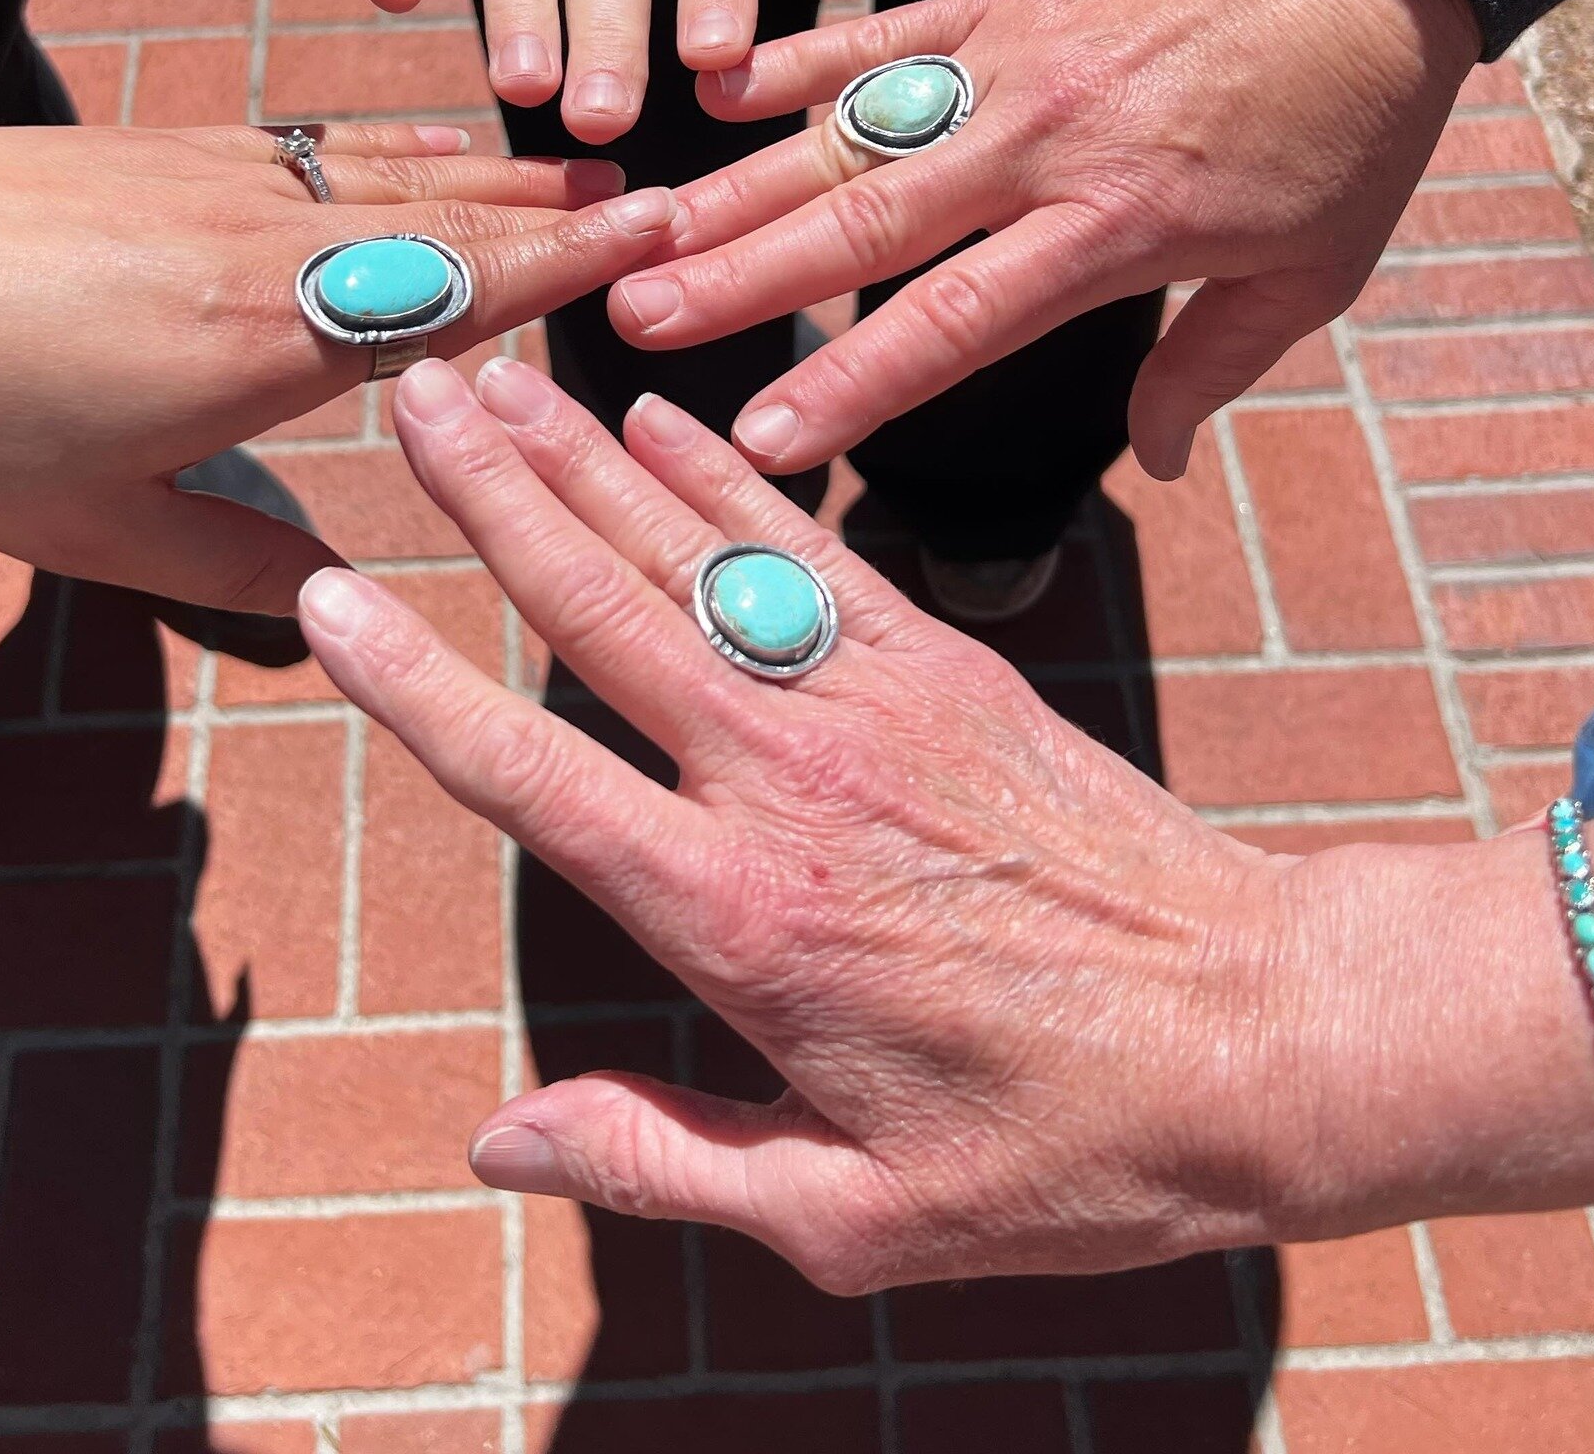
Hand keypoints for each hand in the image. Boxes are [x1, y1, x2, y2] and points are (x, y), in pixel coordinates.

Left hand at [0, 80, 676, 611]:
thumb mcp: (97, 528)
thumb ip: (233, 566)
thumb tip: (337, 606)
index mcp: (268, 339)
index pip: (456, 288)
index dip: (564, 263)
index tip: (653, 236)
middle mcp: (267, 242)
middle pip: (448, 214)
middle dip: (562, 208)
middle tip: (660, 197)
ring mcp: (222, 179)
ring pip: (391, 168)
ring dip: (495, 168)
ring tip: (579, 167)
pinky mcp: (175, 148)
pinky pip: (319, 142)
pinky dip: (396, 142)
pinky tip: (433, 142)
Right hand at [298, 360, 1593, 1286]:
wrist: (1265, 1037)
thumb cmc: (1062, 1148)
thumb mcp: (852, 1216)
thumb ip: (661, 1160)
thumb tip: (494, 1143)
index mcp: (737, 917)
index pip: (532, 777)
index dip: (416, 685)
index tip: (328, 598)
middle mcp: (785, 781)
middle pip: (599, 610)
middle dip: (491, 496)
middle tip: (408, 394)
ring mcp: (871, 705)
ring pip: (692, 555)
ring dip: (584, 458)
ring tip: (497, 376)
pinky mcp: (947, 666)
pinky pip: (811, 551)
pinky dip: (729, 477)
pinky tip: (662, 421)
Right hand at [606, 0, 1483, 477]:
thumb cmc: (1348, 124)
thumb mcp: (1311, 274)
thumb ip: (1206, 369)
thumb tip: (1148, 467)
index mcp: (1117, 225)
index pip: (958, 321)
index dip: (856, 383)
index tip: (765, 440)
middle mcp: (1044, 144)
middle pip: (870, 223)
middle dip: (745, 278)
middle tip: (636, 317)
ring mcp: (1013, 60)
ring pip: (852, 132)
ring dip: (740, 184)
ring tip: (642, 231)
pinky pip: (884, 33)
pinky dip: (800, 60)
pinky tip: (718, 91)